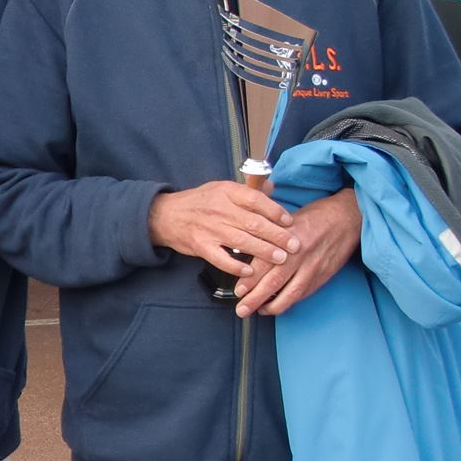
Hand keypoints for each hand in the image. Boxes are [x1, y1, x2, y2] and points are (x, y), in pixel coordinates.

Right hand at [148, 181, 298, 282]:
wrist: (165, 215)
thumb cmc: (199, 202)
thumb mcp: (221, 188)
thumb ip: (247, 191)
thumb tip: (272, 188)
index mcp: (226, 192)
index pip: (256, 200)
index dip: (275, 211)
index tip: (290, 221)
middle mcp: (219, 209)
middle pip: (254, 223)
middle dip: (277, 235)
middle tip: (295, 245)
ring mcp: (209, 229)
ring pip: (242, 241)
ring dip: (264, 251)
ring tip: (281, 258)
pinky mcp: (201, 246)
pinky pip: (221, 258)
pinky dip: (236, 266)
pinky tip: (250, 271)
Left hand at [233, 189, 361, 317]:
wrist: (348, 218)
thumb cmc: (315, 217)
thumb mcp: (288, 220)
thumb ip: (269, 236)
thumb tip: (247, 250)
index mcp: (288, 237)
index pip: (265, 261)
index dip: (250, 278)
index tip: (238, 290)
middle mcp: (300, 254)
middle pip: (275, 281)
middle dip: (256, 298)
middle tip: (242, 309)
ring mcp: (313, 267)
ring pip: (290, 292)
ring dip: (272, 306)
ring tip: (258, 311)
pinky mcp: (322, 276)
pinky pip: (303, 294)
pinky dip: (289, 302)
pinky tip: (277, 306)